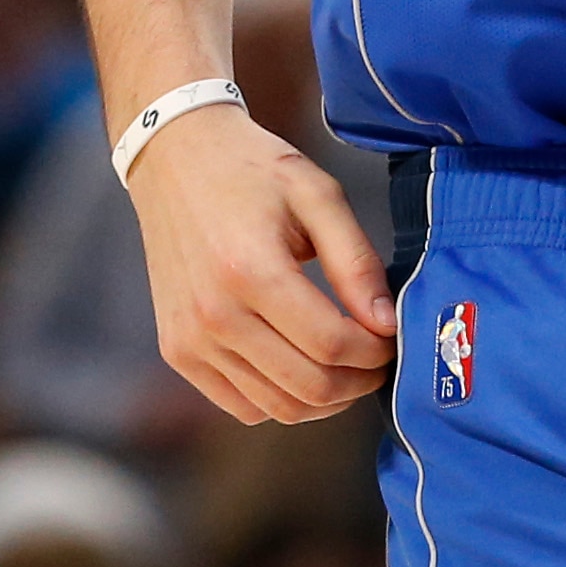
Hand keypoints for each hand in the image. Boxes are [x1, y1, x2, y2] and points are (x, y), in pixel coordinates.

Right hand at [120, 99, 397, 423]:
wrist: (174, 159)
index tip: (390, 337)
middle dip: (359, 382)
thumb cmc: (251, 169)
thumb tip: (386, 324)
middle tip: (377, 360)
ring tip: (346, 366)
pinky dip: (282, 400)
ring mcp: (190, 339)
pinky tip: (301, 367)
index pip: (331, 344)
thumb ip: (356, 261)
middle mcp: (214, 314)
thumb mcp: (317, 195)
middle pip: (308, 386)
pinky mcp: (177, 351)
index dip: (375, 351)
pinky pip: (243, 407)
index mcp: (250, 270)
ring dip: (326, 398)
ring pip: (278, 407)